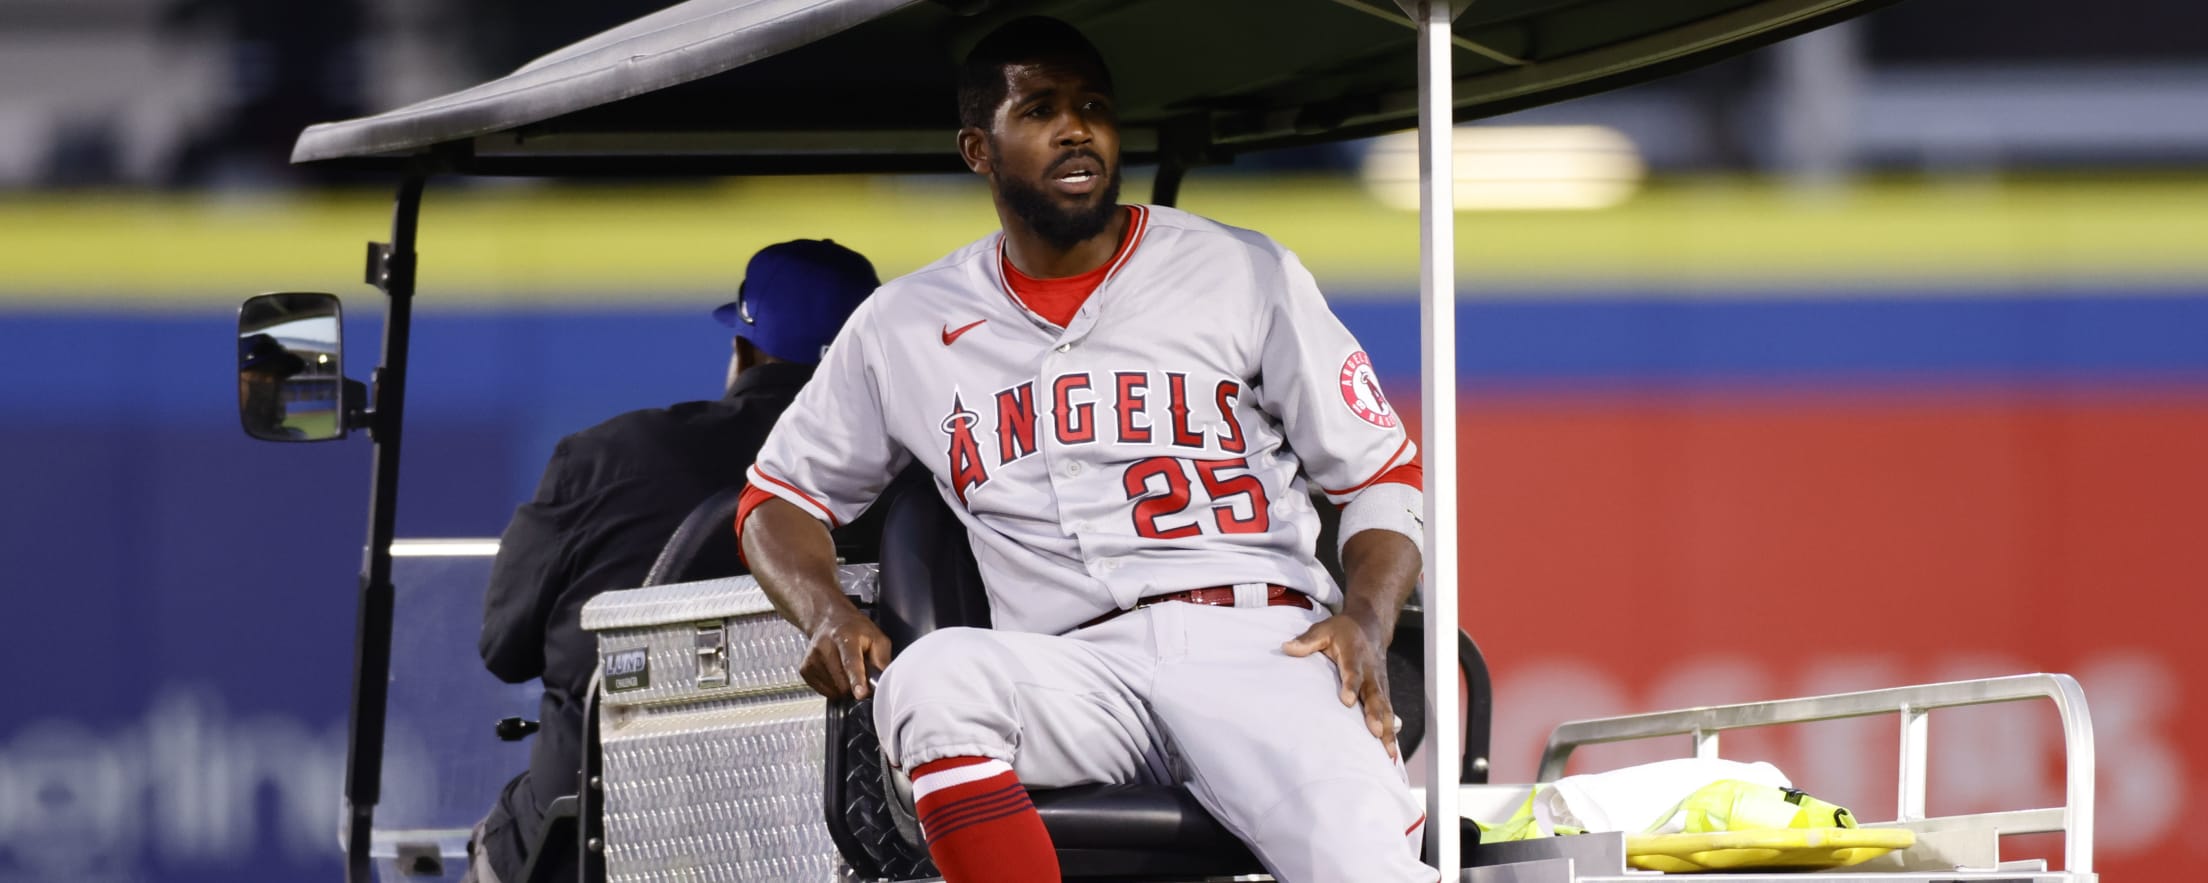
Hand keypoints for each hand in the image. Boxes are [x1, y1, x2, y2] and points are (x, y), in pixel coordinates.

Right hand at [800, 607, 892, 700]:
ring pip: (834, 690)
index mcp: (845, 637)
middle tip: (861, 674)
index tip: (860, 693)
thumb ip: (881, 660)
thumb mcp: (876, 637)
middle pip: (842, 682)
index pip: (851, 661)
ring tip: (846, 670)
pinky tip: (836, 672)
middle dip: (855, 686)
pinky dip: (834, 688)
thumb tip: (884, 684)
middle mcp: (824, 647)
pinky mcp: (805, 669)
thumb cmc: (855, 630)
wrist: (827, 620)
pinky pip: (825, 692)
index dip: (857, 679)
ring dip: (845, 687)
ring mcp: (812, 659)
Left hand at [1282, 614, 1397, 757]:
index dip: (1351, 685)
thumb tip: (1286, 648)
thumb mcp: (1323, 630)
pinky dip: (1391, 733)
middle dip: (1376, 714)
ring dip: (1388, 729)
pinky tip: (1390, 753)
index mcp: (1354, 655)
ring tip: (1388, 752)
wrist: (1370, 627)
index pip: (1353, 672)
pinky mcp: (1383, 693)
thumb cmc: (1342, 631)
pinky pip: (1389, 714)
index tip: (1347, 701)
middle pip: (1375, 695)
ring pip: (1385, 707)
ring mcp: (1379, 684)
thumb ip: (1307, 641)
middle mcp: (1371, 672)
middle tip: (1376, 731)